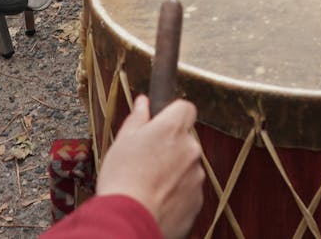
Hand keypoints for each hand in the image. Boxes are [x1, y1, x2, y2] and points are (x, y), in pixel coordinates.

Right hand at [96, 95, 202, 238]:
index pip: (185, 108)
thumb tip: (143, 102)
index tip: (161, 122)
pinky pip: (188, 189)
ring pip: (187, 165)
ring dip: (174, 170)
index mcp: (172, 129)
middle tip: (146, 159)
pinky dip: (176, 192)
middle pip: (185, 139)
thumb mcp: (123, 141)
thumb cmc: (122, 179)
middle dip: (170, 146)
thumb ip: (138, 118)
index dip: (173, 114)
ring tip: (149, 183)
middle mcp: (191, 149)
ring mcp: (197, 175)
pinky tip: (156, 198)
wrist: (130, 219)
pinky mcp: (198, 200)